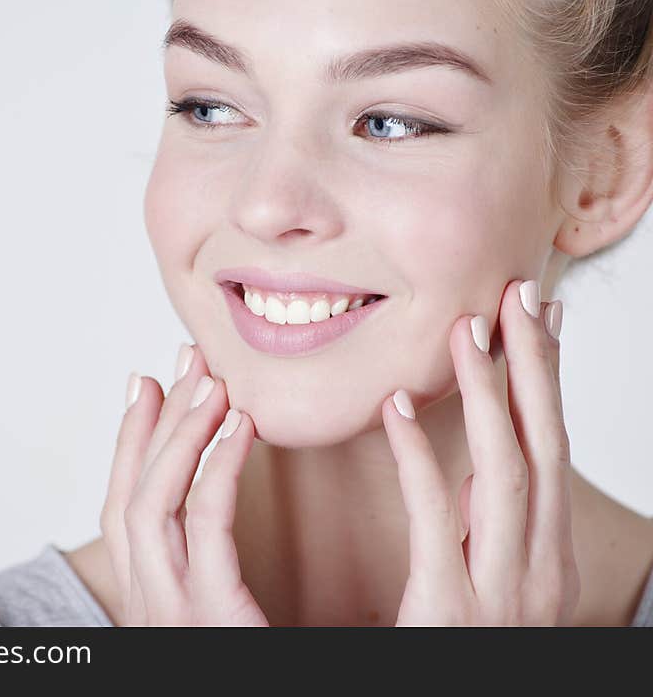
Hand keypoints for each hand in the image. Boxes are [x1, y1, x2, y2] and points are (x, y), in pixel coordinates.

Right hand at [99, 342, 267, 625]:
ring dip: (181, 431)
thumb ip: (209, 573)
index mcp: (147, 600)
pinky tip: (240, 427)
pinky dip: (219, 465)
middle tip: (186, 360)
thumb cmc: (259, 667)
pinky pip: (205, 521)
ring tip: (211, 382)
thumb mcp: (221, 615)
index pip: (122, 508)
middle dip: (158, 418)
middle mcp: (146, 605)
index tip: (144, 387)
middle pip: (133, 492)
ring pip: (154, 500)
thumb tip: (210, 517)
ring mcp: (170, 612)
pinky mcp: (211, 615)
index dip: (129, 440)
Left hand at [382, 278, 579, 625]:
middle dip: (535, 367)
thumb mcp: (492, 588)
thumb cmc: (467, 652)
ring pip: (506, 471)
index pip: (550, 449)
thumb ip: (485, 533)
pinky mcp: (451, 613)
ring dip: (490, 395)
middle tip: (519, 296)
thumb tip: (476, 474)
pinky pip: (436, 520)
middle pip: (542, 445)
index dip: (547, 381)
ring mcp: (503, 592)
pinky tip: (397, 408)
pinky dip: (419, 459)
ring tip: (467, 330)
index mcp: (544, 558)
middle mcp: (538, 568)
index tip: (541, 320)